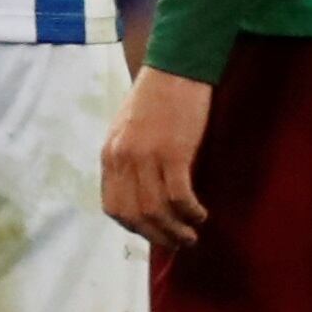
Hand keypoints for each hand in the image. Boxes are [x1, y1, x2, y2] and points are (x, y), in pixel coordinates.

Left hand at [103, 69, 212, 250]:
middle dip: (157, 236)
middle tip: (179, 244)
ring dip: (176, 230)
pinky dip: (190, 211)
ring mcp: (146, 156)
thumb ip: (130, 158)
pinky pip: (178, 195)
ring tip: (193, 236)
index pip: (114, 206)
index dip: (134, 227)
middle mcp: (122, 159)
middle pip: (134, 214)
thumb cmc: (159, 95)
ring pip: (155, 210)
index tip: (155, 233)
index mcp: (110, 155)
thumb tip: (142, 188)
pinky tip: (201, 214)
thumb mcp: (130, 129)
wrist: (177, 67)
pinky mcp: (173, 152)